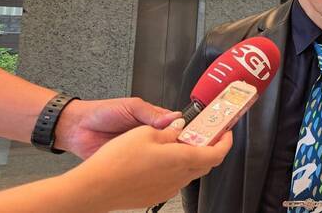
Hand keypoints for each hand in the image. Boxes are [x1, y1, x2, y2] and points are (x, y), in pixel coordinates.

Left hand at [55, 97, 180, 158]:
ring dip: (163, 158)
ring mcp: (140, 149)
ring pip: (158, 156)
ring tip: (169, 159)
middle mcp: (148, 134)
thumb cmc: (101, 113)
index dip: (184, 130)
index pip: (175, 124)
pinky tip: (154, 168)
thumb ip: (152, 113)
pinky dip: (149, 168)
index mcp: (152, 118)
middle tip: (182, 150)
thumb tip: (174, 118)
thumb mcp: (130, 106)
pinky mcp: (130, 162)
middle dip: (176, 146)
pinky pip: (144, 166)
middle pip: (170, 142)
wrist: (76, 129)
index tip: (192, 136)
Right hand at [66, 125, 232, 210]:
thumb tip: (180, 126)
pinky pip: (174, 180)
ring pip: (189, 171)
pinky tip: (161, 157)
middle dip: (209, 146)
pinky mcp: (155, 195)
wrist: (95, 187)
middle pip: (205, 163)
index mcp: (182, 159)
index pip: (216, 153)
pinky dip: (176, 167)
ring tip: (179, 142)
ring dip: (191, 156)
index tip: (226, 132)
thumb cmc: (117, 161)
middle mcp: (179, 177)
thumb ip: (169, 130)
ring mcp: (168, 189)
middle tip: (204, 132)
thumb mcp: (146, 133)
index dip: (225, 141)